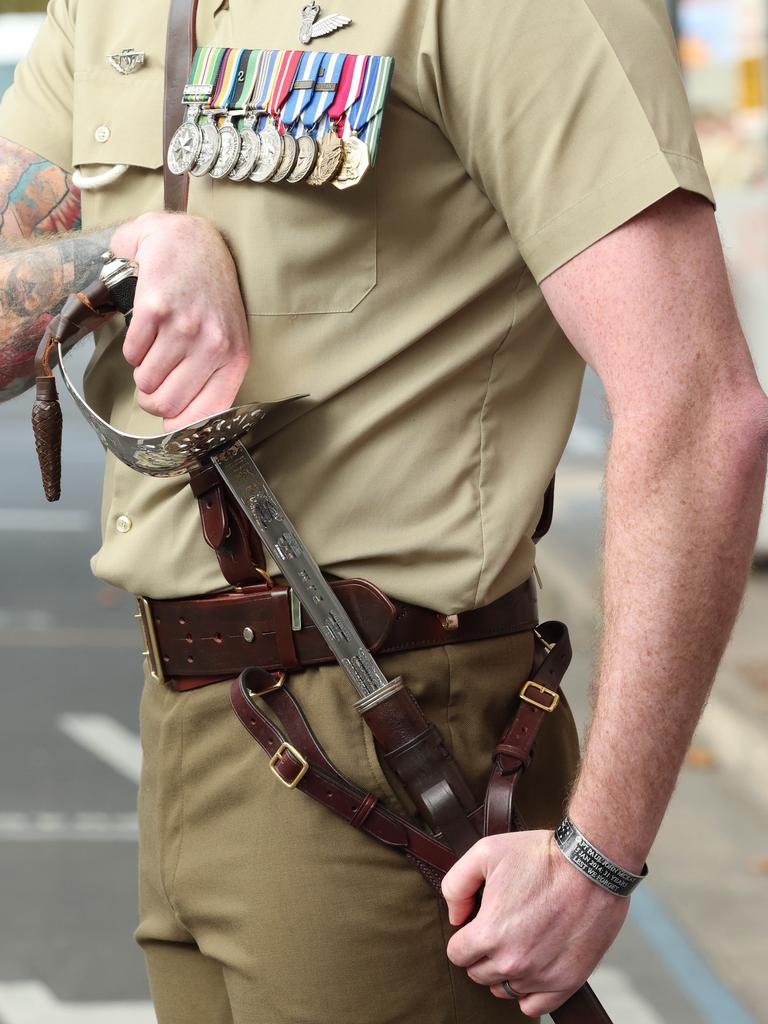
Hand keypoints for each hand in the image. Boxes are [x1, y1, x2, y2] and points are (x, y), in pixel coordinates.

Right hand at [110, 212, 249, 430]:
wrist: (191, 241)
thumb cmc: (209, 296)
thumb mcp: (227, 338)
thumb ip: (212, 380)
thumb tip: (181, 425)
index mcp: (235, 359)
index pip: (205, 416)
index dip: (179, 426)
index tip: (168, 421)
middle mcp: (213, 346)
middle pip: (166, 405)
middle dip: (152, 398)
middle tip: (154, 381)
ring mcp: (184, 327)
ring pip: (145, 382)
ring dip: (142, 371)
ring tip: (155, 348)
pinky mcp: (155, 309)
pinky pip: (131, 353)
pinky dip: (132, 348)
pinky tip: (146, 330)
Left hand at [442, 831, 627, 1017]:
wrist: (591, 865)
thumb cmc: (542, 857)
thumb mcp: (485, 852)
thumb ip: (456, 885)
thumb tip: (455, 917)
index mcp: (490, 933)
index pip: (457, 954)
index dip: (464, 937)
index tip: (476, 925)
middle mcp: (513, 960)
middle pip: (479, 973)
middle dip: (482, 953)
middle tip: (499, 929)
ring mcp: (541, 975)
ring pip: (505, 989)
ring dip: (505, 971)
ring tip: (518, 943)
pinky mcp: (567, 981)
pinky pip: (535, 1006)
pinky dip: (528, 992)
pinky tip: (531, 969)